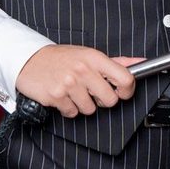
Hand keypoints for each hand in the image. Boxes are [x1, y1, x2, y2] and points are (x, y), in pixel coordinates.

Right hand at [16, 44, 144, 117]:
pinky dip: (68, 108)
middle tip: (91, 91)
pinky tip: (63, 96)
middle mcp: (83, 70)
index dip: (127, 90)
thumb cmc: (61, 58)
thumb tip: (140, 62)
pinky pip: (72, 113)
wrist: (29, 60)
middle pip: (110, 100)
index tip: (121, 92)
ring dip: (83, 104)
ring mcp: (69, 83)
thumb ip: (115, 62)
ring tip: (73, 91)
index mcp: (95, 58)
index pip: (125, 78)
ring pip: (90, 109)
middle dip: (102, 100)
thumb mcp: (88, 54)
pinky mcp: (56, 96)